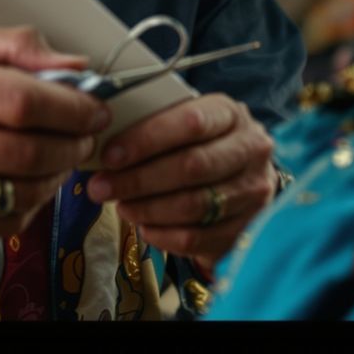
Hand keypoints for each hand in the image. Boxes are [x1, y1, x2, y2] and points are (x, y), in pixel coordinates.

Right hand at [0, 25, 112, 245]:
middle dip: (75, 143)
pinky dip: (32, 202)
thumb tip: (78, 67)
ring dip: (58, 174)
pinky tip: (29, 180)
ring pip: (25, 191)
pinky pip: (7, 221)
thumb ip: (18, 48)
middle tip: (86, 135)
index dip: (74, 108)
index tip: (97, 108)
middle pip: (30, 151)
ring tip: (60, 155)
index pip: (24, 102)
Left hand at [84, 93, 275, 271]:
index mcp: (231, 114)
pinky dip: (164, 235)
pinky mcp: (246, 228)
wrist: (245, 179)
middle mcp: (251, 150)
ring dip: (148, 209)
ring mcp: (253, 192)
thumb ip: (156, 127)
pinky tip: (145, 227)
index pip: (191, 122)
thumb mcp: (188, 125)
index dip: (147, 139)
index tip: (110, 155)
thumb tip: (103, 143)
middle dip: (139, 179)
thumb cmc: (203, 145)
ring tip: (121, 206)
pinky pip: (198, 238)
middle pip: (193, 166)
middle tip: (101, 188)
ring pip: (194, 205)